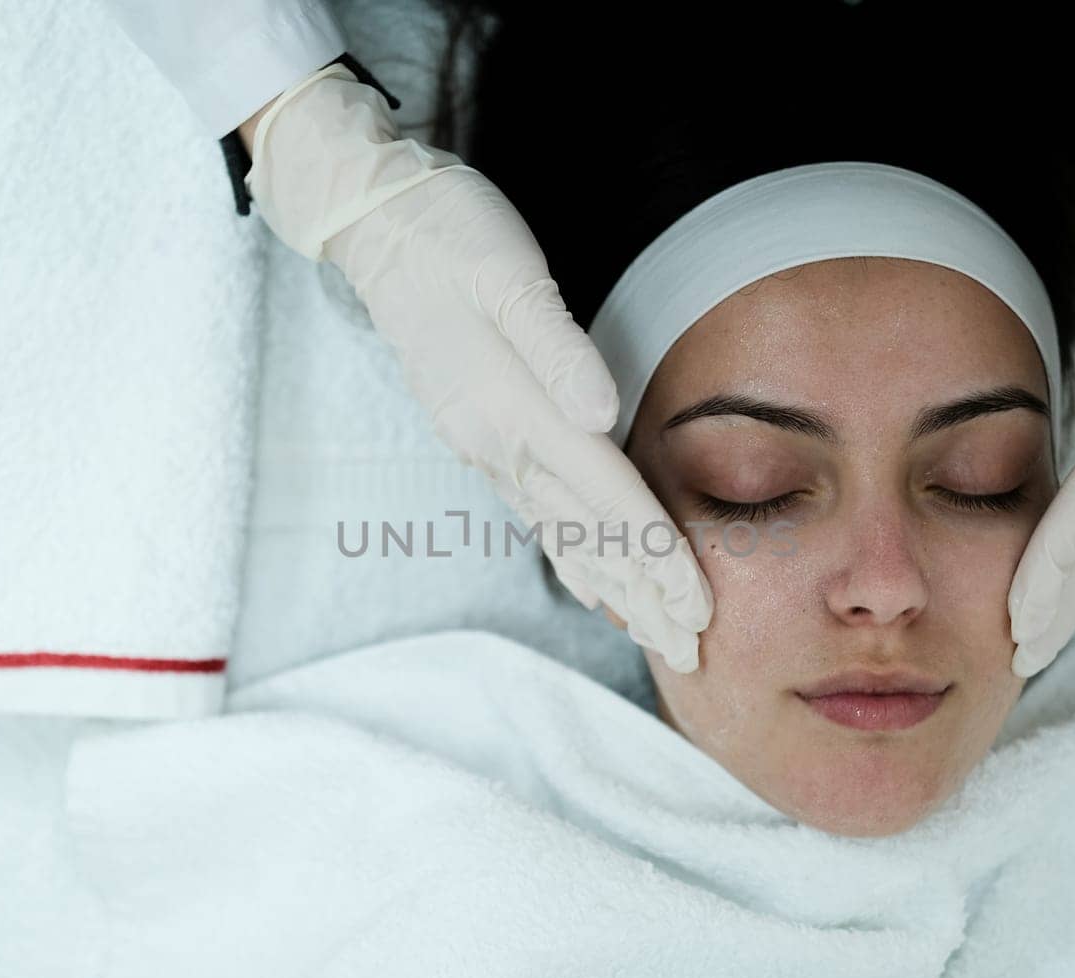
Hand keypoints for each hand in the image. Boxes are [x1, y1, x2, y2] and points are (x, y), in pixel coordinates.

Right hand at [243, 64, 713, 671]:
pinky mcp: (481, 435)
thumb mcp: (506, 276)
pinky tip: (589, 581)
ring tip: (653, 636)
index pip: (604, 498)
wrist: (376, 225)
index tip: (698, 607)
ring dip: (613, 590)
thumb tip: (602, 415)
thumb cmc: (450, 237)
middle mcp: (499, 444)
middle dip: (643, 598)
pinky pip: (536, 514)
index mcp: (515, 410)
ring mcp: (486, 446)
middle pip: (587, 537)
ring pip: (562, 535)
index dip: (656, 556)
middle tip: (691, 655)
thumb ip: (556, 349)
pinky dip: (571, 556)